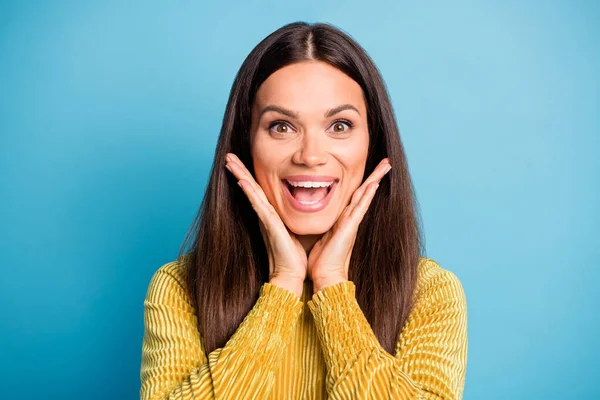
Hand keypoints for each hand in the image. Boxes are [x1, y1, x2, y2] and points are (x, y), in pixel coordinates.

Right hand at [224, 153, 306, 295]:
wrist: (291, 276)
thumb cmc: (294, 257)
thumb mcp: (295, 232)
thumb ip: (293, 221)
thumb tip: (303, 208)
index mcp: (271, 216)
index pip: (259, 191)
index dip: (249, 176)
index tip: (241, 162)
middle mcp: (265, 215)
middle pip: (250, 188)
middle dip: (239, 171)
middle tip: (228, 156)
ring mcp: (265, 220)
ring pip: (251, 192)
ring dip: (240, 175)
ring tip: (229, 161)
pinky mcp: (269, 225)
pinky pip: (258, 205)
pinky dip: (250, 192)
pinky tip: (243, 181)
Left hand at [308, 158, 391, 291]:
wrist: (325, 277)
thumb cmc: (320, 261)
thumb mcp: (320, 237)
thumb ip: (321, 227)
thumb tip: (311, 218)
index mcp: (343, 221)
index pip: (355, 197)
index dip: (363, 183)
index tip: (370, 171)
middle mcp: (350, 220)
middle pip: (364, 193)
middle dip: (375, 176)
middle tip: (386, 162)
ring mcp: (352, 223)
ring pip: (365, 196)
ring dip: (375, 180)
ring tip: (386, 165)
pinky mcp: (350, 228)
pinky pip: (360, 208)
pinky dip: (368, 195)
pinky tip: (374, 184)